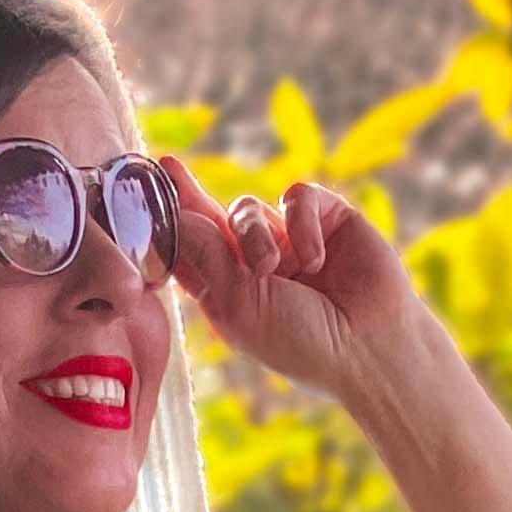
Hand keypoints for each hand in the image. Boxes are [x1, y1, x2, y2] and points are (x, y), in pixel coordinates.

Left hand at [158, 153, 439, 405]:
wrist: (367, 343)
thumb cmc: (300, 341)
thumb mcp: (238, 305)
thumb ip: (207, 258)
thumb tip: (177, 213)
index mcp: (229, 293)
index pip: (191, 250)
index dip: (169, 221)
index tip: (144, 192)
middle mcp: (255, 263)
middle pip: (212, 218)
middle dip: (190, 197)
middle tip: (166, 168)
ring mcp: (289, 239)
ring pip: (248, 207)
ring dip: (256, 235)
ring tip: (276, 268)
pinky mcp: (325, 216)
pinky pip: (295, 196)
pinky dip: (301, 225)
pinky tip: (316, 259)